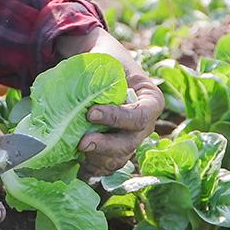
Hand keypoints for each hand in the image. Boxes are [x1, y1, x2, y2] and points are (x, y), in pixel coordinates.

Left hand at [56, 28, 164, 177]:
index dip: (116, 118)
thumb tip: (80, 95)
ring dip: (97, 160)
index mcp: (151, 101)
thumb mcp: (107, 60)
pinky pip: (106, 167)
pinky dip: (92, 169)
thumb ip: (101, 76)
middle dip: (105, 146)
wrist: (97, 69)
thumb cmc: (105, 60)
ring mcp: (130, 140)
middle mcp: (144, 126)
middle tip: (82, 143)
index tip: (91, 113)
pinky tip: (78, 167)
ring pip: (118, 159)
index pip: (140, 116)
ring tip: (78, 153)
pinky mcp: (114, 151)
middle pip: (129, 144)